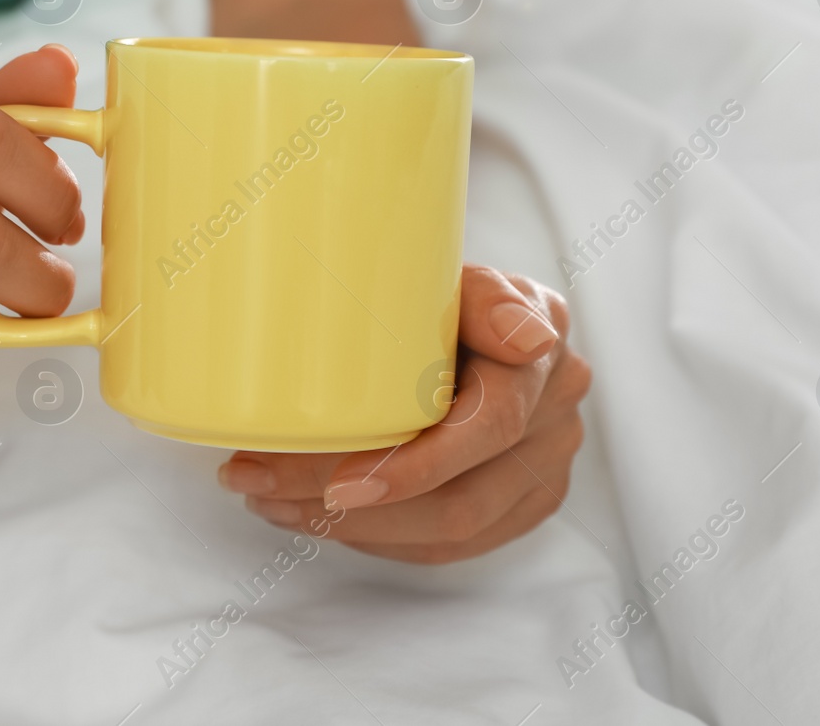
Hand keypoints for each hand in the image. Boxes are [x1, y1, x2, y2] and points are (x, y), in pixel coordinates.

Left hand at [218, 266, 590, 563]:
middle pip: (458, 499)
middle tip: (262, 485)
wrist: (462, 309)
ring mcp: (544, 467)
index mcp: (543, 350)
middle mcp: (556, 416)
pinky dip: (378, 535)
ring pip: (448, 533)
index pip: (489, 426)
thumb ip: (487, 299)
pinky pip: (449, 545)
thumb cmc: (443, 288)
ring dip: (352, 527)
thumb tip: (526, 339)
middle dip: (352, 506)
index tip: (339, 486)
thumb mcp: (455, 274)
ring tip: (271, 499)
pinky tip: (320, 514)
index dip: (414, 468)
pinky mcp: (522, 504)